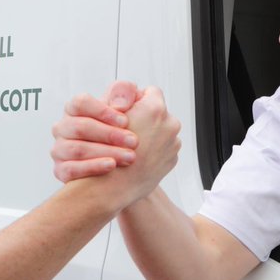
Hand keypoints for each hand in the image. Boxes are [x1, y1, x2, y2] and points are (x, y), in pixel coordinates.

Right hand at [52, 81, 143, 180]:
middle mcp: (63, 127)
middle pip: (80, 127)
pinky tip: (111, 166)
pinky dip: (92, 167)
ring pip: (77, 149)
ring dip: (105, 152)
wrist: (123, 165)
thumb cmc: (122, 130)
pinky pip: (71, 169)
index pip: (81, 103)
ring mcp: (60, 150)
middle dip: (109, 134)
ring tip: (129, 157)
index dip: (103, 111)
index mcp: (75, 108)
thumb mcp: (128, 105)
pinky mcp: (62, 170)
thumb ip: (125, 92)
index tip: (126, 121)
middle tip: (134, 142)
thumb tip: (119, 105)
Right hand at [106, 86, 180, 206]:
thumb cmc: (106, 151)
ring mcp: (173, 143)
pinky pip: (163, 147)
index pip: (150, 92)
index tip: (126, 112)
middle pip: (157, 112)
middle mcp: (169, 124)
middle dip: (145, 118)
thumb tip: (135, 94)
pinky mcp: (172, 158)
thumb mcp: (108, 115)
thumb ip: (124, 99)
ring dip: (150, 134)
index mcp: (154, 109)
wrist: (112, 187)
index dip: (135, 100)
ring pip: (161, 130)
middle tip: (128, 129)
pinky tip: (138, 157)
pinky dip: (153, 150)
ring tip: (131, 146)